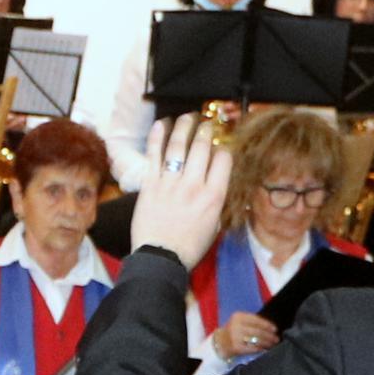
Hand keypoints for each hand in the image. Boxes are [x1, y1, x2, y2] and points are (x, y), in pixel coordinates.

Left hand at [127, 116, 232, 266]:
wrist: (160, 258)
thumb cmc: (188, 247)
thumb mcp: (213, 225)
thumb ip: (215, 202)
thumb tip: (216, 185)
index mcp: (214, 196)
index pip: (223, 160)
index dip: (223, 148)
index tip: (219, 146)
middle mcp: (194, 185)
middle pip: (202, 147)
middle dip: (205, 130)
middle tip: (205, 124)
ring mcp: (170, 183)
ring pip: (179, 146)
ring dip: (184, 126)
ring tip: (188, 116)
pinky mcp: (150, 185)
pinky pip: (154, 155)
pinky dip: (157, 137)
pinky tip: (161, 124)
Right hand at [212, 313, 279, 359]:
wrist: (219, 343)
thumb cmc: (233, 331)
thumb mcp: (239, 322)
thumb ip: (252, 322)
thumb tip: (270, 327)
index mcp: (238, 316)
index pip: (256, 320)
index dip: (267, 324)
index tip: (275, 329)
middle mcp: (236, 325)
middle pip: (258, 330)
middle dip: (269, 335)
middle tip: (276, 339)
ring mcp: (235, 337)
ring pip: (256, 340)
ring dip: (267, 343)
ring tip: (272, 344)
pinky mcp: (236, 347)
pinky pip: (252, 348)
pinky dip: (260, 349)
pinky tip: (264, 349)